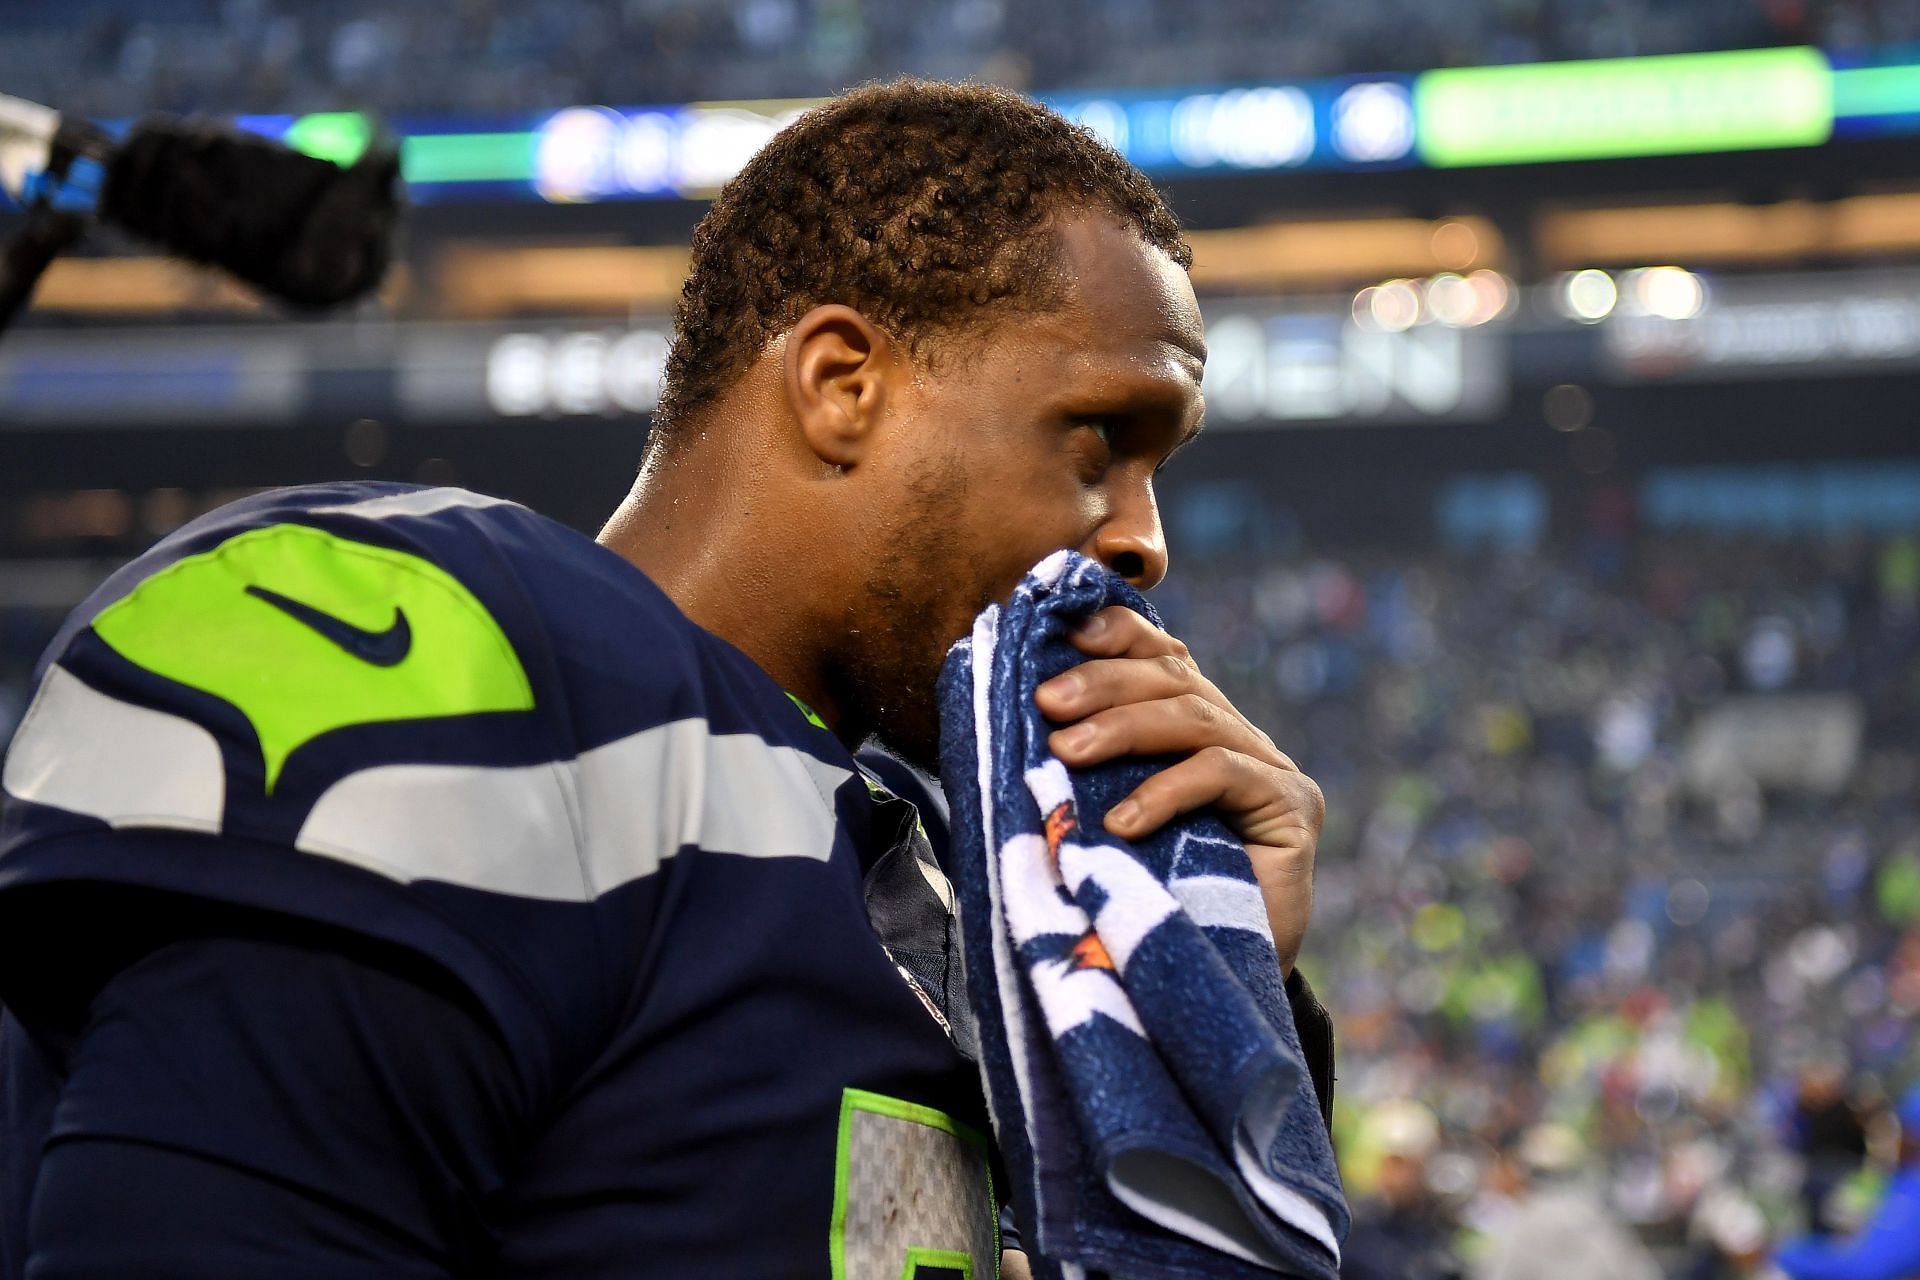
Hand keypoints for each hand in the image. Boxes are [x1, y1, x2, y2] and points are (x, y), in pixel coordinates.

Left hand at [1034, 606, 1322, 976]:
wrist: (1209, 986)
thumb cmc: (1142, 900)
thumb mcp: (1101, 821)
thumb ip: (1081, 769)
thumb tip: (1015, 714)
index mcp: (1195, 729)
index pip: (1162, 657)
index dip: (1117, 633)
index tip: (1058, 634)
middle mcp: (1241, 738)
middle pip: (1174, 679)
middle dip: (1103, 683)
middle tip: (1045, 703)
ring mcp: (1274, 771)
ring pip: (1195, 718)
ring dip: (1123, 728)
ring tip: (1065, 753)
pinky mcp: (1295, 809)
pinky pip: (1224, 774)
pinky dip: (1166, 791)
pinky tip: (1121, 823)